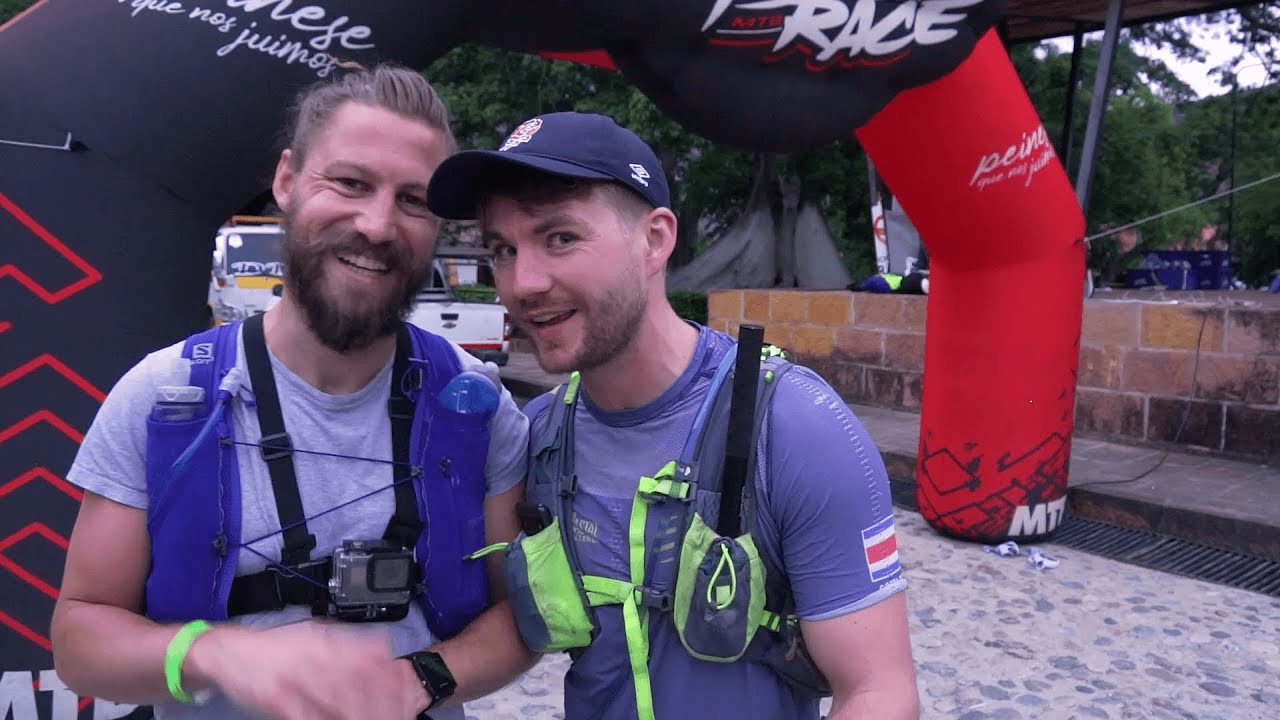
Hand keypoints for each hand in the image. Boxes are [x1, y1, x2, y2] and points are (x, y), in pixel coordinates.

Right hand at [185, 621, 427, 719]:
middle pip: (357, 686)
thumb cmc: (277, 647)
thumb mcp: (315, 636)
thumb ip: (348, 644)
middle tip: (395, 719)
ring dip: (356, 716)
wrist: (229, 652)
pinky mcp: (276, 699)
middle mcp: (314, 657)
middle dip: (379, 708)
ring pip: (335, 705)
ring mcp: (295, 678)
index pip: (369, 662)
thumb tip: (382, 651)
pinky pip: (306, 717)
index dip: (390, 684)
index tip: (405, 702)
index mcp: (326, 641)